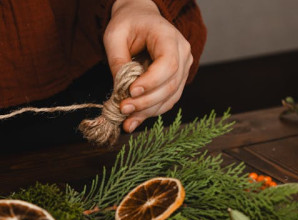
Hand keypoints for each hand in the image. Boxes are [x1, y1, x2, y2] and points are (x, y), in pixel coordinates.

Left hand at [104, 0, 192, 132]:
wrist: (141, 19)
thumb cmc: (128, 24)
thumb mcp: (115, 35)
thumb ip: (117, 59)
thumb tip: (120, 88)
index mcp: (169, 37)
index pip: (168, 64)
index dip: (151, 81)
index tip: (130, 91)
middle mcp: (183, 53)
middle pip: (170, 85)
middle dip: (146, 102)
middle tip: (123, 109)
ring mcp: (183, 68)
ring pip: (170, 97)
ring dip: (147, 111)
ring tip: (126, 120)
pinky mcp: (176, 81)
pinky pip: (167, 101)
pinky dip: (150, 112)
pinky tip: (133, 121)